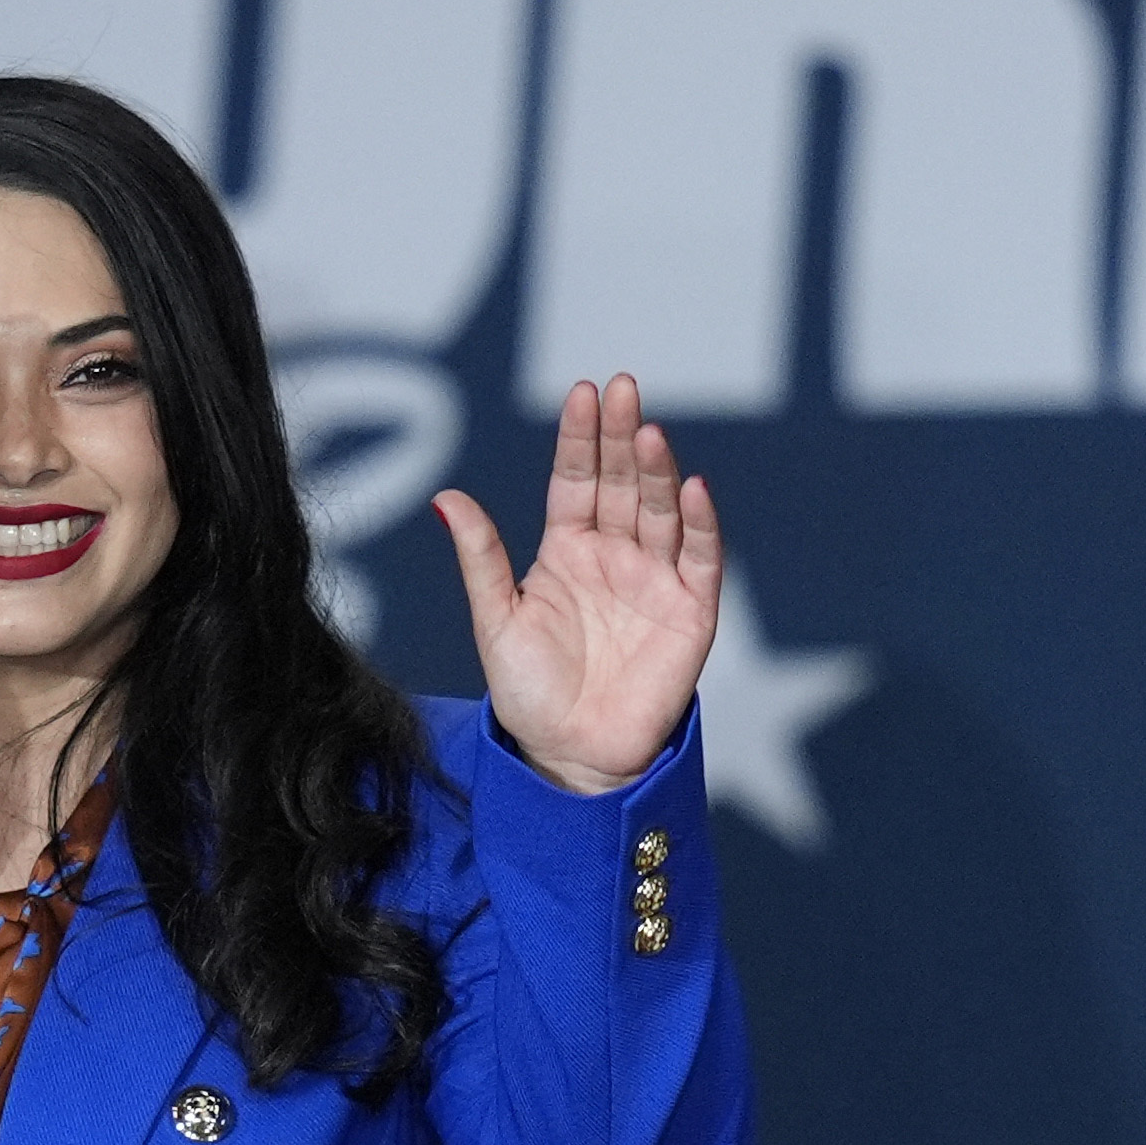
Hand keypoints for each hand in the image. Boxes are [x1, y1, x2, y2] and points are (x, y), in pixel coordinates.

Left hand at [432, 374, 719, 794]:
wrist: (569, 757)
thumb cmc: (529, 692)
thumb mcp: (496, 618)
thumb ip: (481, 556)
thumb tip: (445, 495)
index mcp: (566, 551)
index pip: (576, 480)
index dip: (580, 439)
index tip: (583, 393)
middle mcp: (615, 556)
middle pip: (622, 483)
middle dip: (622, 436)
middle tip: (622, 387)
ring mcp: (655, 580)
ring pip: (660, 511)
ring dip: (658, 471)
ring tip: (648, 429)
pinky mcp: (691, 612)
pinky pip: (700, 560)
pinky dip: (701, 525)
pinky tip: (693, 488)